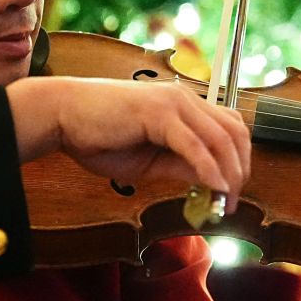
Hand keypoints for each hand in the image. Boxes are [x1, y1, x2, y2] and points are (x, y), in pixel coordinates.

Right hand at [6, 76, 250, 206]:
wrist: (60, 115)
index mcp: (182, 105)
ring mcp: (172, 102)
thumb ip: (180, 167)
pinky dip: (210, 169)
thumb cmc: (98, 136)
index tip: (233, 192)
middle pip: (234, 132)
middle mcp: (183, 98)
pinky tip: (215, 188)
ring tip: (226, 202)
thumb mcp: (149, 161)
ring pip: (221, 138)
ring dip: (230, 174)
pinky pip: (194, 145)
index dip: (239, 161)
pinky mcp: (158, 113)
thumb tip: (212, 184)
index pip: (229, 128)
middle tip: (233, 202)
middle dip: (240, 170)